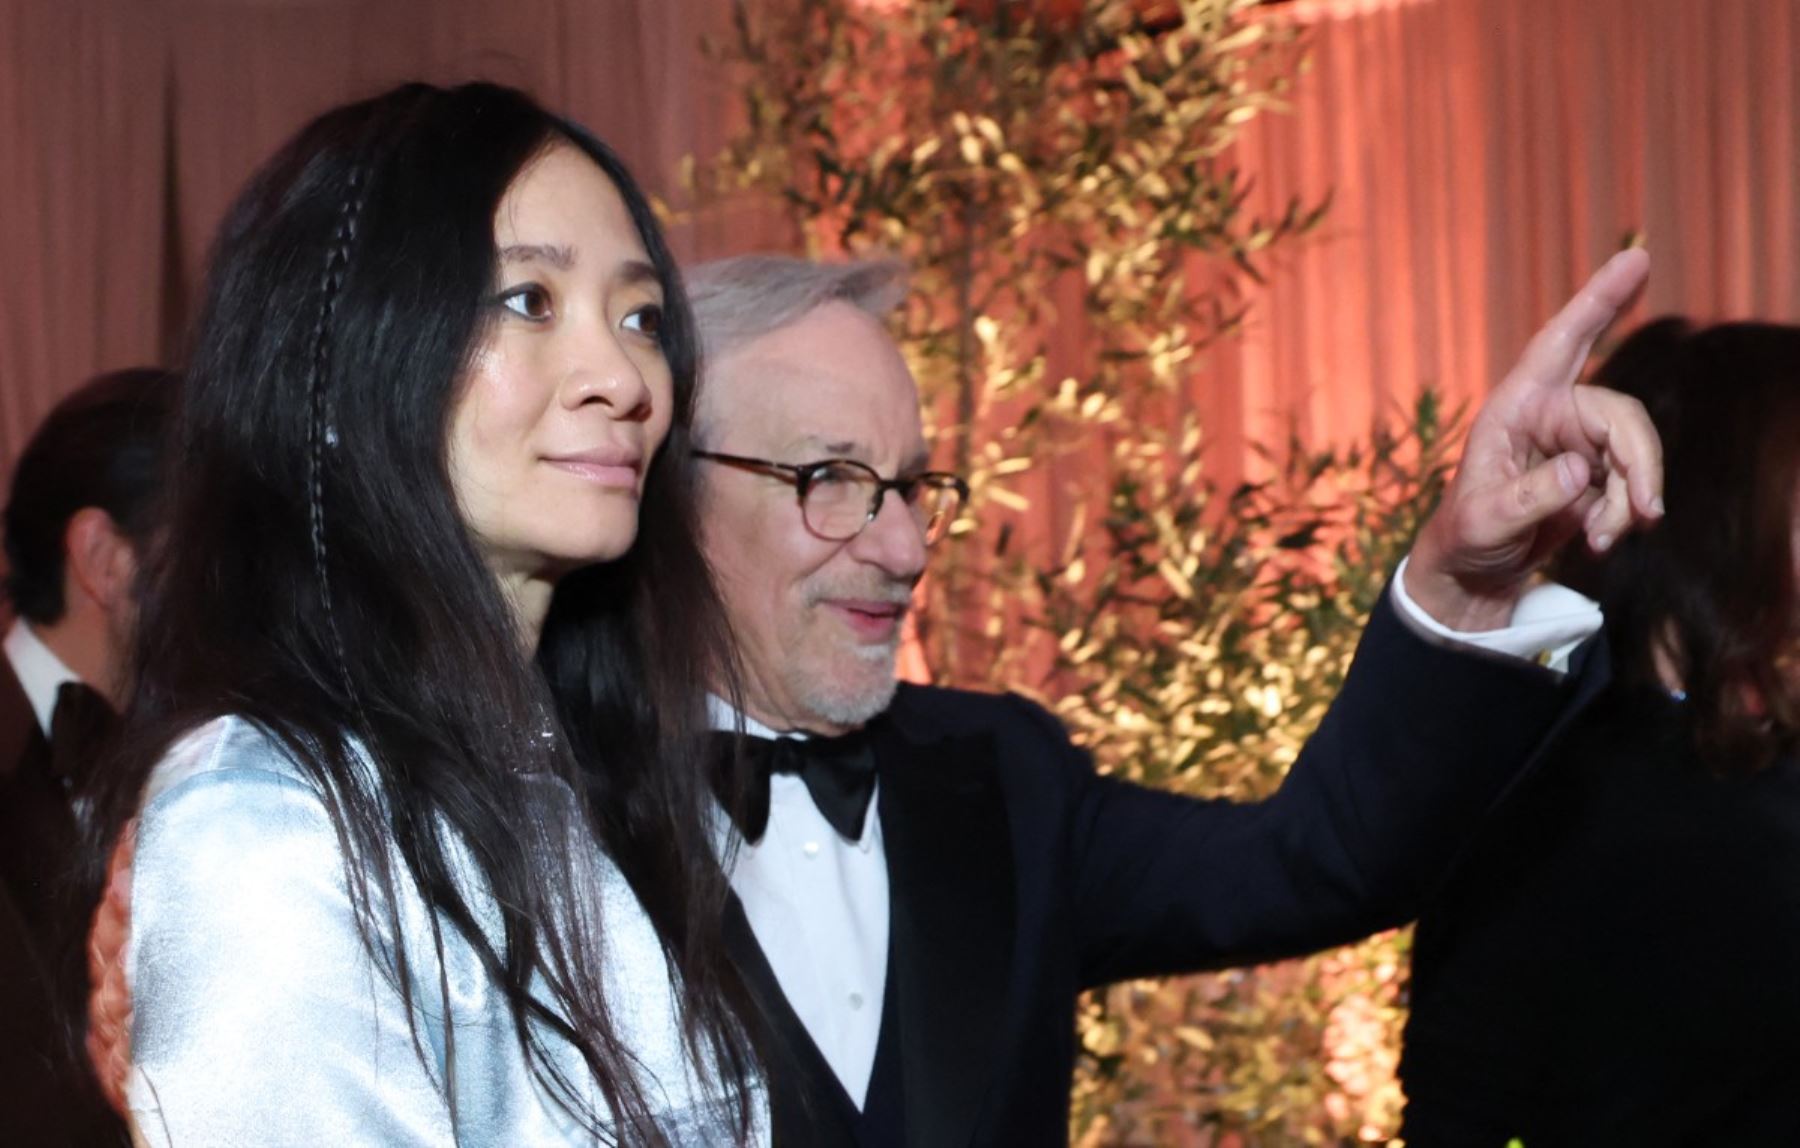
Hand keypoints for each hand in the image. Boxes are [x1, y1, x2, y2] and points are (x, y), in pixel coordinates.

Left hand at [1407, 248, 1662, 630]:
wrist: (1470, 578)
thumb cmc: (1463, 539)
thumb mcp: (1485, 520)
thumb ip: (1530, 496)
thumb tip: (1581, 471)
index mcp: (1515, 407)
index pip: (1561, 343)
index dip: (1598, 300)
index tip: (1638, 258)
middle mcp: (1549, 416)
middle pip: (1619, 414)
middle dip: (1639, 461)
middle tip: (1646, 511)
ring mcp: (1576, 445)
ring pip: (1633, 453)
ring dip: (1631, 498)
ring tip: (1601, 539)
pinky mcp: (1594, 475)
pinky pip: (1631, 483)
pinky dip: (1625, 514)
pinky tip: (1600, 540)